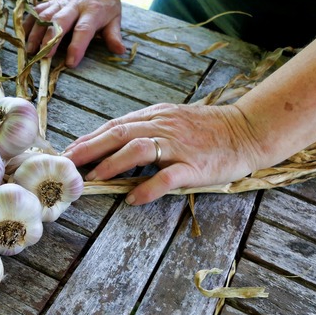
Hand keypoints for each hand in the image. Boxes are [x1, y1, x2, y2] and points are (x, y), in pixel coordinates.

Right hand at [24, 0, 125, 67]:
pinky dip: (28, 23)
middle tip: (44, 56)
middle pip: (60, 20)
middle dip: (51, 39)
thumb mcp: (115, 20)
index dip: (77, 46)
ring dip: (36, 33)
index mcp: (92, 11)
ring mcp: (60, 2)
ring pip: (45, 16)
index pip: (84, 29)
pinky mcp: (50, 2)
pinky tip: (22, 36)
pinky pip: (36, 11)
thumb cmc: (106, 8)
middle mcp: (74, 5)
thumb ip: (114, 36)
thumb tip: (120, 51)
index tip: (71, 63)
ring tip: (30, 50)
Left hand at [62, 103, 264, 204]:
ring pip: (138, 150)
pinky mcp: (194, 165)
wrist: (248, 130)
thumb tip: (113, 144)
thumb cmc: (209, 129)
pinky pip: (167, 177)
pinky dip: (147, 187)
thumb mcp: (173, 120)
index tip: (67, 152)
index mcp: (155, 116)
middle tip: (66, 164)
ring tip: (93, 178)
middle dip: (89, 149)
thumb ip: (145, 129)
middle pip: (118, 134)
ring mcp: (179, 146)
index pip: (114, 125)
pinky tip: (132, 198)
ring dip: (112, 164)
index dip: (88, 138)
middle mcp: (163, 127)